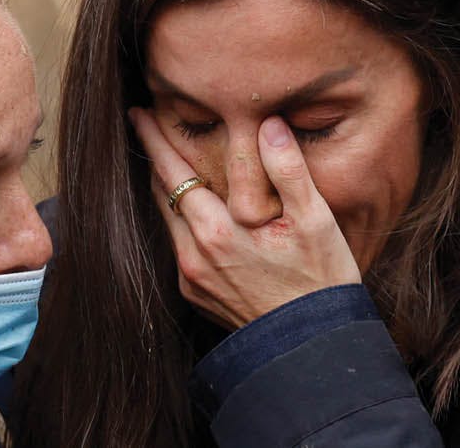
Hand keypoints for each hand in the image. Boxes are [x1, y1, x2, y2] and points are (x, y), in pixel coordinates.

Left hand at [129, 109, 360, 328]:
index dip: (154, 140)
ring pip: (168, 220)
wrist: (312, 345)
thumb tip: (269, 124)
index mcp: (216, 231)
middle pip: (162, 193)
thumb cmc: (320, 280)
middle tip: (146, 125)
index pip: (173, 172)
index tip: (139, 114)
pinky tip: (193, 209)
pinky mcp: (195, 293)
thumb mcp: (315, 220)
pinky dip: (181, 221)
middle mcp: (193, 255)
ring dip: (167, 188)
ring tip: (168, 160)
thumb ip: (288, 168)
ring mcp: (191, 277)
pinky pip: (178, 246)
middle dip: (154, 157)